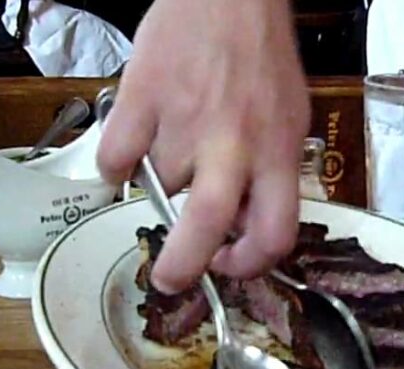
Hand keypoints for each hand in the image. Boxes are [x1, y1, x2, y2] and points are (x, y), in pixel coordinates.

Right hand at [95, 0, 309, 293]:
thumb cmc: (260, 54)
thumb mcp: (288, 119)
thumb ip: (270, 172)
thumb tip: (240, 224)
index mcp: (278, 151)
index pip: (275, 233)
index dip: (250, 264)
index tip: (229, 264)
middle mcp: (234, 142)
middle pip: (207, 226)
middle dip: (183, 266)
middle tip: (169, 278)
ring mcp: (184, 121)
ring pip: (159, 185)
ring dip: (160, 181)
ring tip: (170, 149)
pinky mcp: (140, 99)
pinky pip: (115, 158)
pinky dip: (116, 165)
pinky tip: (131, 146)